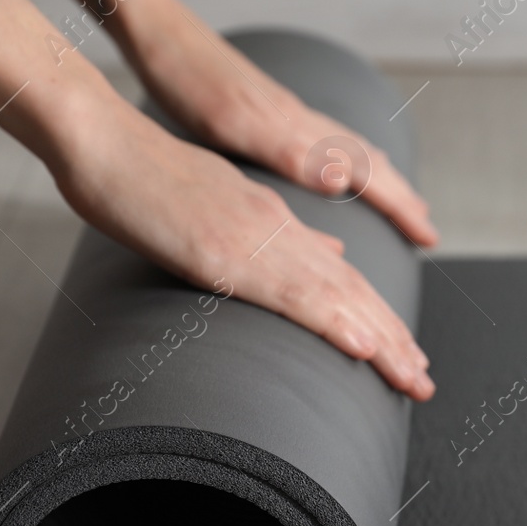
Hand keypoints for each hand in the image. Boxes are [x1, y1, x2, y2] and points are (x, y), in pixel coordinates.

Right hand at [54, 87, 433, 400]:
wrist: (104, 142)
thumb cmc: (148, 177)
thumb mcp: (229, 203)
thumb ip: (281, 232)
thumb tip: (333, 255)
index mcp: (277, 223)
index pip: (342, 277)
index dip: (377, 317)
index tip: (403, 354)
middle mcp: (278, 230)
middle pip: (351, 290)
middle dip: (393, 340)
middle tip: (423, 383)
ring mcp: (255, 240)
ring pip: (334, 295)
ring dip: (380, 341)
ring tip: (411, 378)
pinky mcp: (225, 254)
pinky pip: (290, 292)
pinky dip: (333, 320)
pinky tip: (362, 346)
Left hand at [117, 1, 438, 247]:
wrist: (158, 32)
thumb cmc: (187, 80)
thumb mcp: (233, 124)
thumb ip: (290, 153)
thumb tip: (345, 180)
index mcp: (299, 132)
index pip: (370, 174)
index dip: (401, 209)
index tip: (430, 239)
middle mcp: (303, 122)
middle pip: (370, 162)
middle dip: (402, 199)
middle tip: (428, 231)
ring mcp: (287, 115)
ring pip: (351, 150)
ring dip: (380, 181)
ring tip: (397, 202)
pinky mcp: (267, 112)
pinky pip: (326, 143)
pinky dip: (347, 163)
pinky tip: (333, 171)